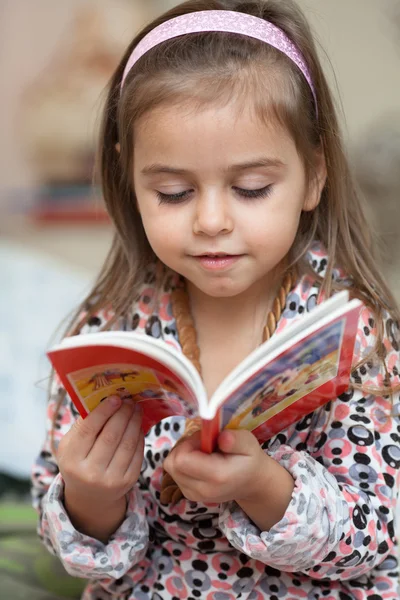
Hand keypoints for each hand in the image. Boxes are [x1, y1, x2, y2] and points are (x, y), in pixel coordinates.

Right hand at [57, 396, 143, 539]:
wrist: (90, 496)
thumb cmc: (79, 461)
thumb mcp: (70, 446)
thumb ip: (83, 425)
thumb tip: (103, 399)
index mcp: (72, 460)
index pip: (89, 430)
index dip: (104, 411)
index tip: (115, 397)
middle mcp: (90, 473)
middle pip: (111, 435)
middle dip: (123, 414)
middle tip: (129, 400)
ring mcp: (110, 480)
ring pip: (127, 443)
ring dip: (134, 422)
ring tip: (136, 409)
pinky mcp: (127, 482)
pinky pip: (137, 454)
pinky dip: (139, 436)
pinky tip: (138, 426)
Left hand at [163, 429, 265, 503]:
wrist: (252, 483)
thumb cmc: (249, 459)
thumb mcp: (248, 443)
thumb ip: (235, 439)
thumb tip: (222, 437)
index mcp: (217, 476)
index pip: (181, 460)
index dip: (189, 443)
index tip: (204, 439)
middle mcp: (202, 490)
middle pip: (172, 464)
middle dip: (183, 447)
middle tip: (203, 444)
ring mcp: (193, 495)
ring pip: (170, 467)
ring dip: (182, 454)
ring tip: (202, 453)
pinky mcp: (189, 495)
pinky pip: (174, 473)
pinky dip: (183, 463)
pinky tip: (200, 462)